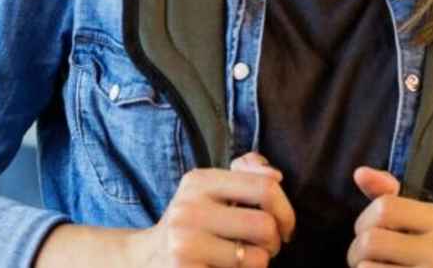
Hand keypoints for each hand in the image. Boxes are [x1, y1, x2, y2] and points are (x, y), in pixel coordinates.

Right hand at [128, 153, 296, 267]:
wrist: (146, 258)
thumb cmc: (192, 224)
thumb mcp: (210, 190)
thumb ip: (245, 174)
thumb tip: (276, 176)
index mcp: (199, 181)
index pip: (265, 187)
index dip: (286, 211)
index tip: (284, 226)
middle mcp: (189, 210)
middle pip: (265, 226)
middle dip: (274, 243)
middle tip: (263, 248)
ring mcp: (185, 244)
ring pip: (257, 259)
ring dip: (258, 265)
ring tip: (241, 261)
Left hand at [345, 168, 432, 266]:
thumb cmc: (415, 256)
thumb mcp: (407, 222)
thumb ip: (385, 195)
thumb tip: (361, 173)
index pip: (384, 207)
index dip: (366, 220)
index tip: (376, 232)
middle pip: (371, 239)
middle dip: (358, 250)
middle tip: (370, 260)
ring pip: (367, 266)